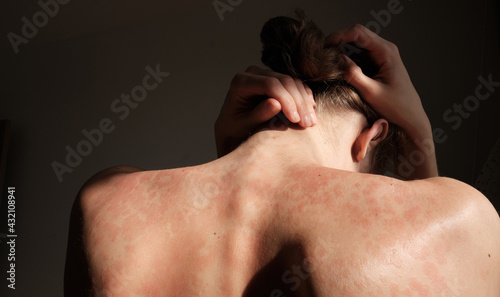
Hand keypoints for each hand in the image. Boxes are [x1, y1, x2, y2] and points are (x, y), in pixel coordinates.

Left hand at [215, 65, 315, 156]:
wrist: (233, 129)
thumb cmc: (235, 129)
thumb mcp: (244, 126)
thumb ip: (258, 115)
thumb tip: (276, 104)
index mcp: (241, 82)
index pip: (270, 84)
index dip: (286, 100)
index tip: (295, 120)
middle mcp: (254, 73)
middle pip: (284, 81)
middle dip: (298, 102)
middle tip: (307, 124)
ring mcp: (267, 74)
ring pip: (293, 82)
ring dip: (304, 101)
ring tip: (310, 122)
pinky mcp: (277, 81)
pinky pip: (296, 85)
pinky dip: (305, 97)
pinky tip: (310, 110)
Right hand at [325, 25, 436, 177]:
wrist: (410, 117)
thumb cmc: (396, 107)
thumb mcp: (371, 92)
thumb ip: (353, 74)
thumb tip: (337, 59)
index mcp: (386, 51)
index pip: (358, 33)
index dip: (339, 36)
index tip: (323, 45)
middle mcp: (384, 49)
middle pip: (356, 36)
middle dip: (338, 42)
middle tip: (322, 54)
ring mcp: (380, 56)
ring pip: (355, 47)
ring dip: (342, 53)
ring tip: (329, 66)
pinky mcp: (376, 65)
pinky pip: (358, 57)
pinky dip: (347, 62)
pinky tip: (339, 73)